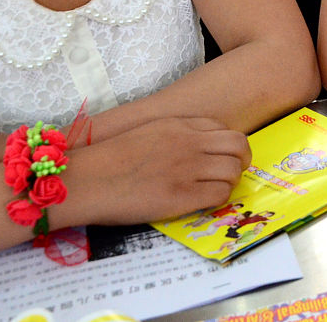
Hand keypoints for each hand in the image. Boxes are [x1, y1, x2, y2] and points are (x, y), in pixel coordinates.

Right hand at [70, 117, 250, 225]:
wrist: (85, 180)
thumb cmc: (107, 160)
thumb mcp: (146, 132)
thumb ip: (174, 135)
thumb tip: (194, 148)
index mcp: (178, 125)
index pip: (223, 129)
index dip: (227, 146)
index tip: (220, 157)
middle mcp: (189, 143)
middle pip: (239, 145)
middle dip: (241, 160)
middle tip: (231, 173)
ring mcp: (188, 168)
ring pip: (234, 170)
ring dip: (230, 182)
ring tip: (215, 189)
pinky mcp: (182, 195)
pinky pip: (220, 194)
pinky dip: (218, 199)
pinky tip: (203, 202)